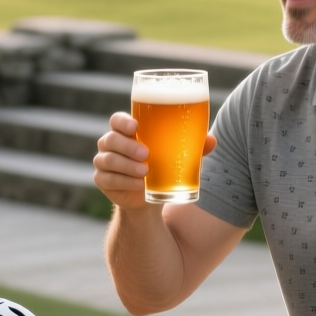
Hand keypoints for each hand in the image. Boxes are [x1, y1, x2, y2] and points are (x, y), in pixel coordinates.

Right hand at [93, 112, 216, 208]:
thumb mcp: (178, 155)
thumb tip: (213, 140)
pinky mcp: (102, 180)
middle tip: (146, 154)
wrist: (151, 195)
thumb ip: (193, 145)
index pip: (117, 120)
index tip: (135, 127)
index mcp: (127, 132)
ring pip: (106, 159)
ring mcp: (104, 162)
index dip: (122, 122)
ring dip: (125, 165)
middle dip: (127, 146)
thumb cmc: (163, 165)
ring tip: (144, 171)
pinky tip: (138, 185)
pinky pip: (106, 179)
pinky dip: (122, 181)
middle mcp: (111, 143)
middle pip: (110, 139)